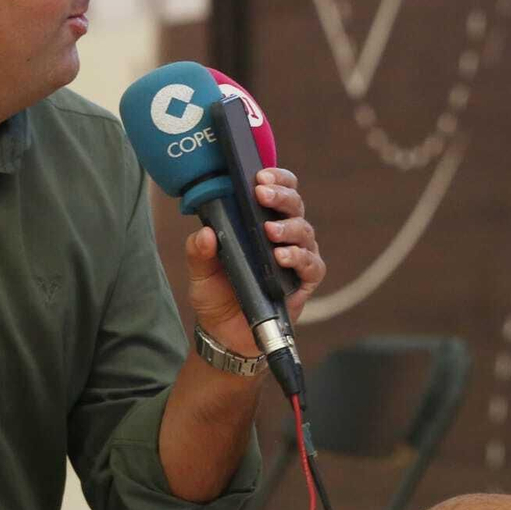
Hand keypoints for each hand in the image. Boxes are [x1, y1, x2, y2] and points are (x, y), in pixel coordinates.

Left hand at [185, 167, 325, 356]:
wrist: (226, 334)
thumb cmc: (218, 295)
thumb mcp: (200, 272)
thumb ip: (199, 251)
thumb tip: (206, 232)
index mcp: (263, 223)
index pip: (279, 191)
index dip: (277, 179)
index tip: (260, 175)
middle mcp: (285, 235)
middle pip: (295, 205)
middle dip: (281, 196)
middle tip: (262, 194)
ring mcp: (298, 257)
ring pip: (304, 231)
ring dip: (288, 227)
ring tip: (269, 231)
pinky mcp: (305, 281)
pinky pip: (311, 264)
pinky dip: (299, 258)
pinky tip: (282, 257)